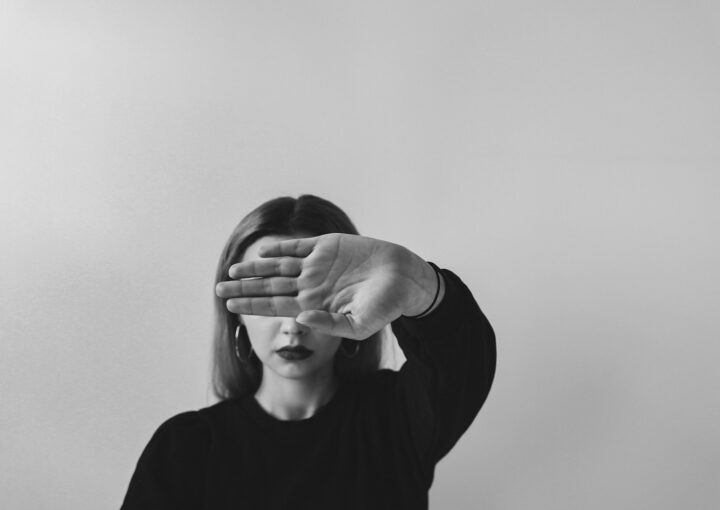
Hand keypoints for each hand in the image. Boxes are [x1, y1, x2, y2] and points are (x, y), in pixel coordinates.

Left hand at [215, 233, 438, 339]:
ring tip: (231, 272)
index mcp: (315, 304)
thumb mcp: (359, 324)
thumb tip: (299, 318)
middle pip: (270, 287)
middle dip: (244, 289)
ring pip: (278, 266)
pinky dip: (279, 247)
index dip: (252, 306)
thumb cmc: (386, 305)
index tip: (228, 307)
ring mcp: (318, 265)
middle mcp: (311, 285)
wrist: (405, 278)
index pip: (276, 306)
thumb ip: (329, 324)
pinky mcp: (328, 246)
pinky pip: (298, 246)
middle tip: (217, 291)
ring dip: (255, 269)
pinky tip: (261, 251)